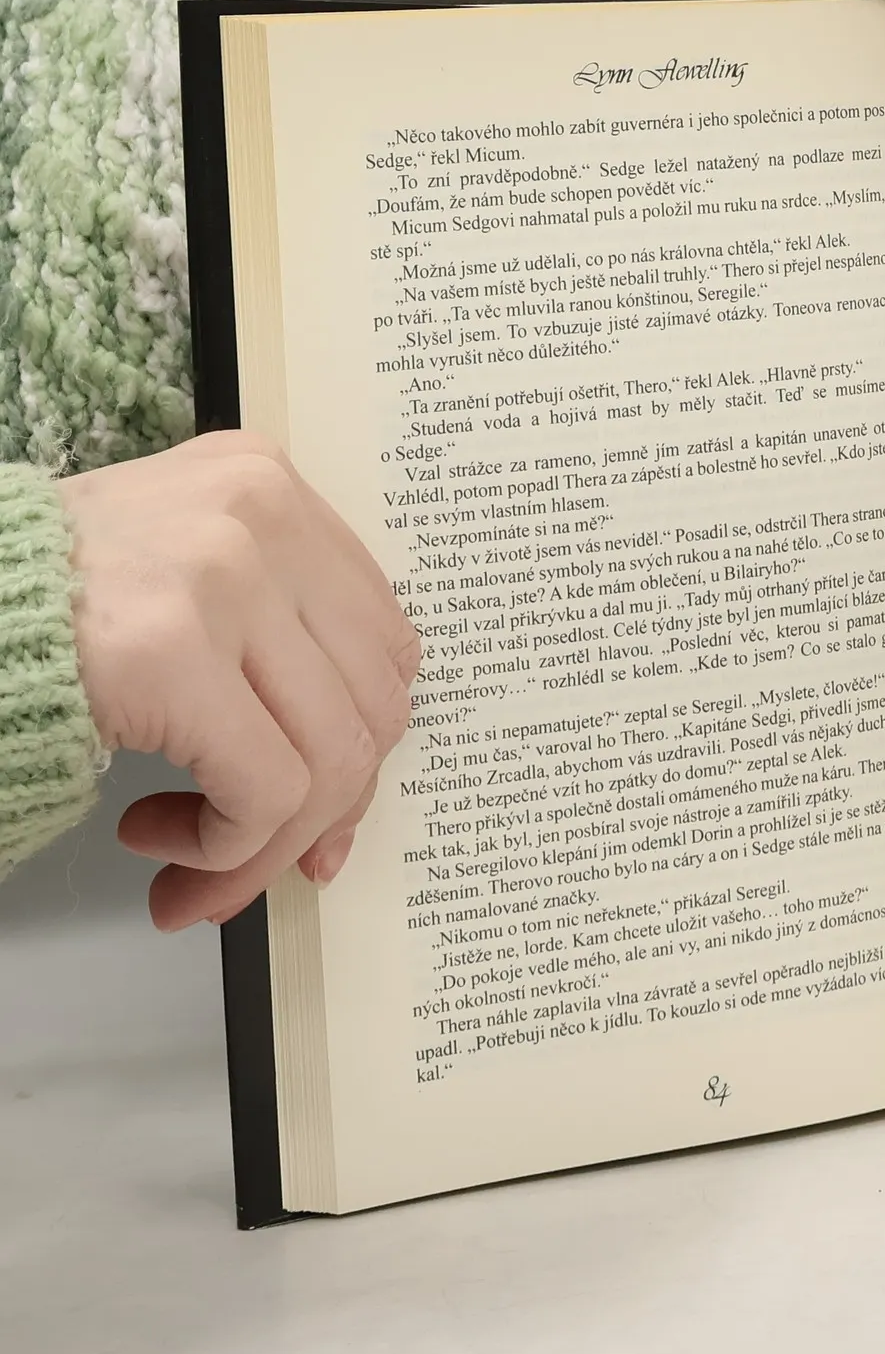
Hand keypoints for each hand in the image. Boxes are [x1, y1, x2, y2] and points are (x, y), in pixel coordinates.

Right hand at [59, 432, 418, 929]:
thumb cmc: (32, 601)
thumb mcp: (178, 571)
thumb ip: (272, 642)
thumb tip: (342, 794)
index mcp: (267, 486)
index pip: (381, 642)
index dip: (363, 742)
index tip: (321, 808)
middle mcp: (260, 517)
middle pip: (370, 705)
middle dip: (323, 812)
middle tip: (259, 859)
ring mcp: (222, 579)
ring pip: (330, 758)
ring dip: (263, 846)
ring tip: (189, 867)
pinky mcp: (171, 654)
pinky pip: (266, 789)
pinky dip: (225, 847)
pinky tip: (155, 836)